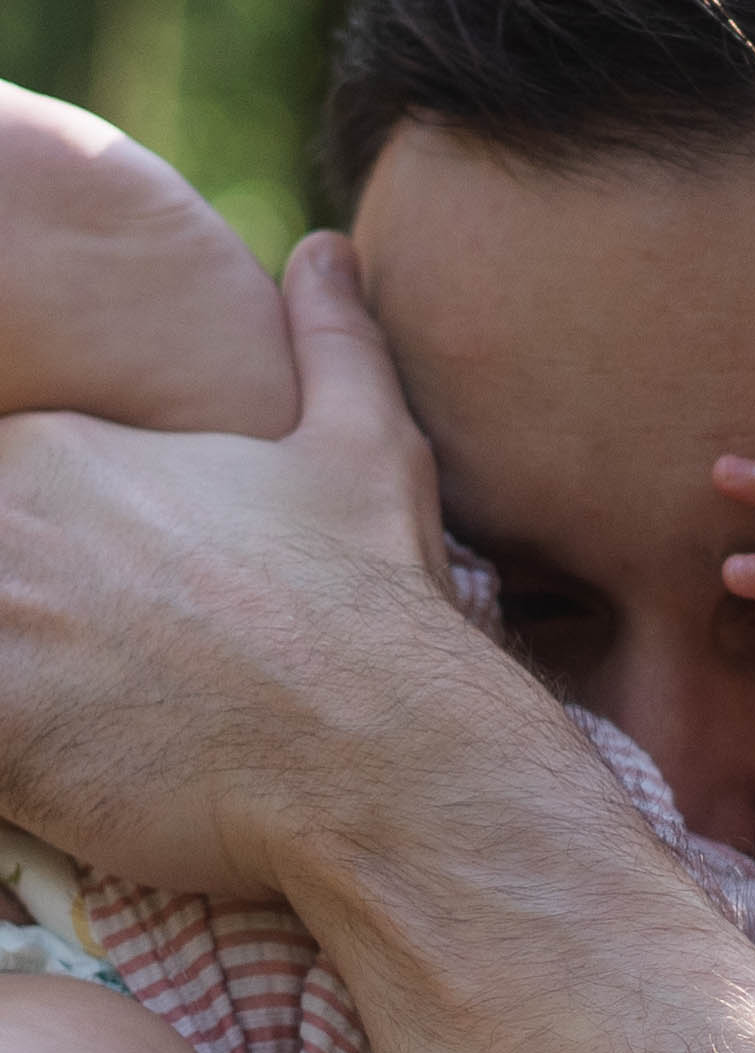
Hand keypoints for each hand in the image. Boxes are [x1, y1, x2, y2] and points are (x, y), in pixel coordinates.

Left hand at [0, 234, 468, 895]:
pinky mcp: (3, 726)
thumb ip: (331, 343)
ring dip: (28, 682)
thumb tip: (329, 253)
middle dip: (34, 628)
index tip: (116, 630)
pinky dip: (21, 763)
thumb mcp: (367, 451)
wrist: (390, 751)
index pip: (4, 506)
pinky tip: (86, 771)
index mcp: (63, 454)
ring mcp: (2, 622)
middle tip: (111, 686)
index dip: (51, 579)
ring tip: (105, 723)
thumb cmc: (380, 609)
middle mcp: (14, 523)